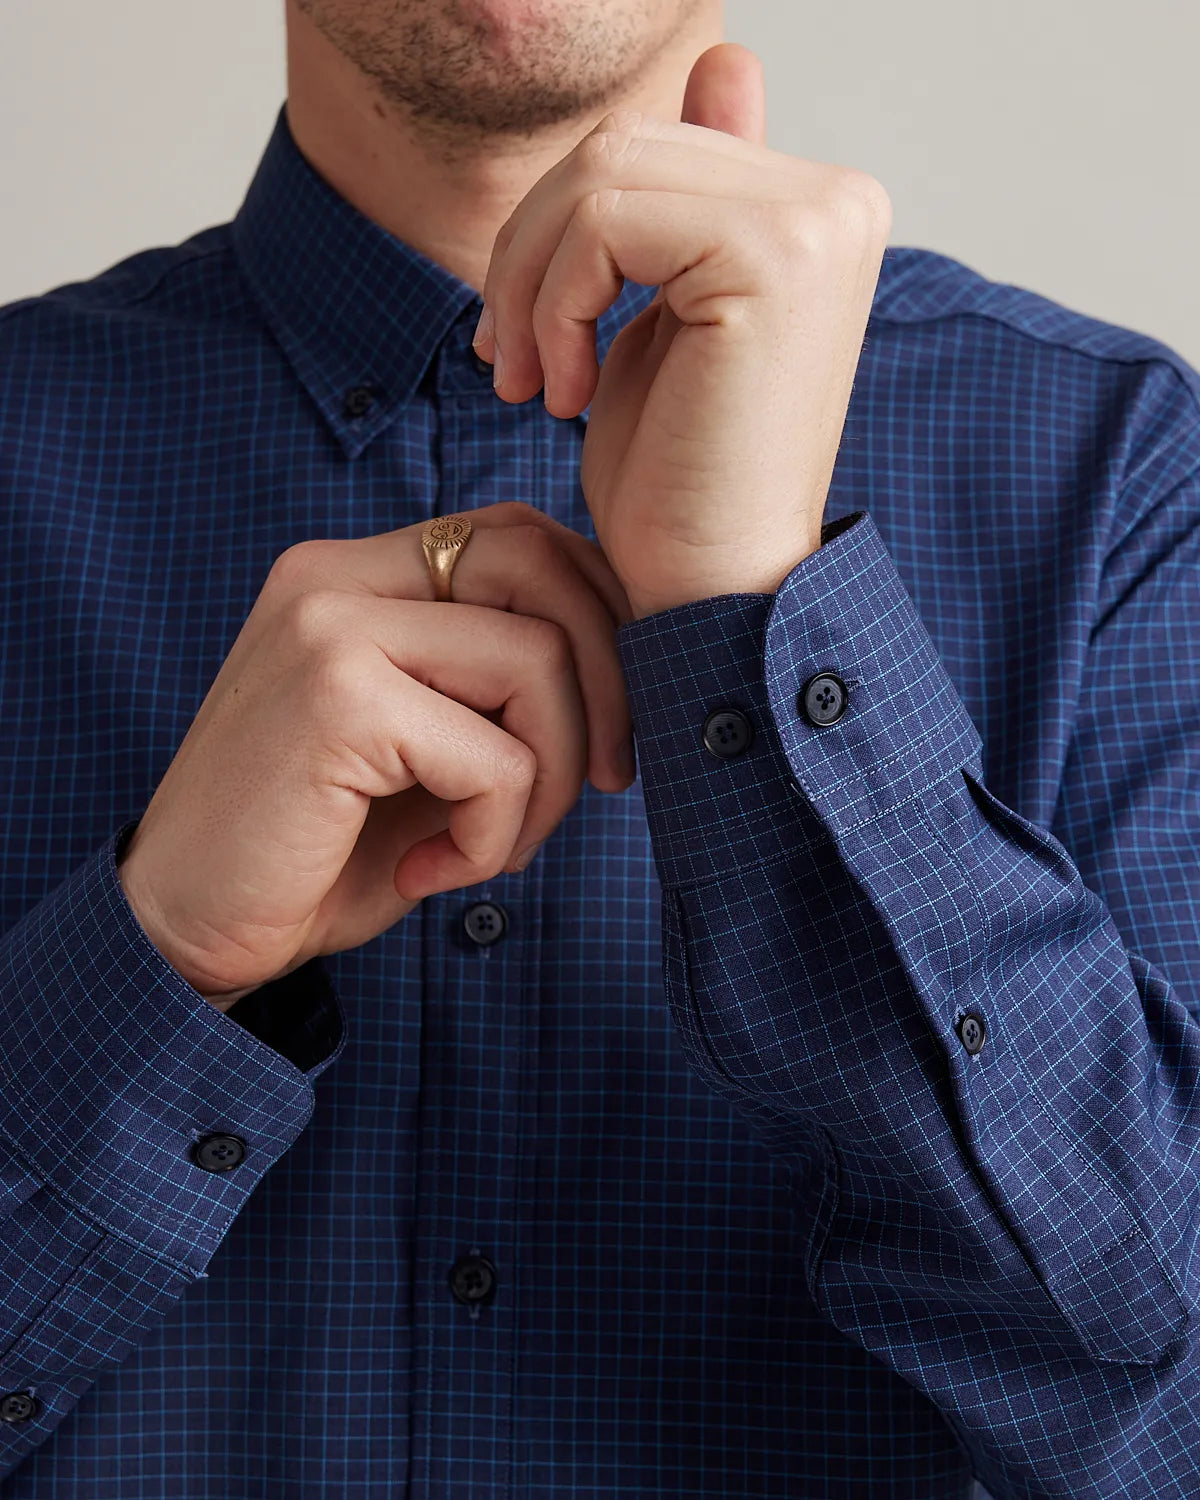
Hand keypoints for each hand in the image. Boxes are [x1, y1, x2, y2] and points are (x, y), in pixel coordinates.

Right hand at [118, 503, 633, 1008]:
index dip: (596, 617)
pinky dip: (493, 835)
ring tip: (488, 850)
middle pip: (542, 566)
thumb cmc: (315, 849)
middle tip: (603, 782)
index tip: (606, 725)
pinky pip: (498, 758)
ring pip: (538, 661)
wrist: (185, 930)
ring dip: (548, 783)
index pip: (519, 536)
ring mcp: (331, 626)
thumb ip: (492, 688)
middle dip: (607, 685)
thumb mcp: (421, 748)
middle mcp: (336, 575)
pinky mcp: (339, 697)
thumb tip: (628, 664)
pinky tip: (430, 877)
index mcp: (354, 573)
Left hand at [473, 43, 890, 617]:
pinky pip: (602, 222)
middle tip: (509, 363)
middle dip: (527, 253)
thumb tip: (728, 57)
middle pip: (614, 146)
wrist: (711, 593)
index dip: (559, 234)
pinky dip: (553, 306)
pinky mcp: (776, 253)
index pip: (644, 148)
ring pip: (598, 174)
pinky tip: (566, 391)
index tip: (535, 333)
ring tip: (531, 380)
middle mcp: (836, 198)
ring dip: (530, 283)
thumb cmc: (677, 482)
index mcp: (816, 209)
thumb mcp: (665, 319)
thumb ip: (695, 198)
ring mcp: (816, 219)